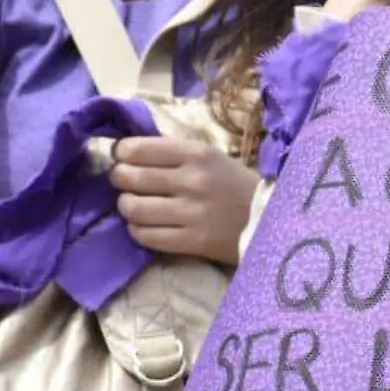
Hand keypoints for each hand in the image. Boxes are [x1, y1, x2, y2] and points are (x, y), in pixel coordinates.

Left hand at [112, 134, 259, 264]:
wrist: (270, 219)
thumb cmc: (235, 184)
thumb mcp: (210, 156)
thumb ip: (173, 153)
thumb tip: (127, 150)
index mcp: (197, 153)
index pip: (139, 148)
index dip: (121, 153)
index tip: (122, 157)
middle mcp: (193, 180)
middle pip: (131, 177)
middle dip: (119, 179)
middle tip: (124, 182)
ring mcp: (192, 213)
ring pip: (134, 208)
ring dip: (127, 206)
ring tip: (134, 205)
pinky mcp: (193, 241)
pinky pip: (147, 236)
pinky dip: (138, 230)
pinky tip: (145, 225)